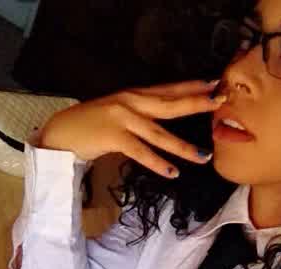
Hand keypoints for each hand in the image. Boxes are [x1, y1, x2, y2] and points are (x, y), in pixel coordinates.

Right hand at [38, 80, 226, 177]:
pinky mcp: (113, 136)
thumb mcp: (118, 114)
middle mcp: (130, 102)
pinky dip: (157, 162)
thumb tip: (161, 123)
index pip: (168, 90)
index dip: (191, 87)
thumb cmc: (90, 126)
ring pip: (159, 133)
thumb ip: (140, 115)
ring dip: (183, 146)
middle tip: (219, 102)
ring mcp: (121, 118)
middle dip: (196, 103)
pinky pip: (140, 151)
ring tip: (203, 156)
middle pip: (170, 103)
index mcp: (133, 96)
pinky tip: (172, 172)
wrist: (61, 133)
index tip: (213, 84)